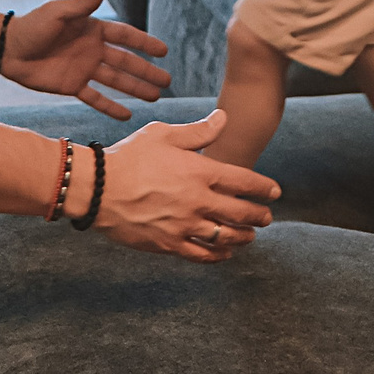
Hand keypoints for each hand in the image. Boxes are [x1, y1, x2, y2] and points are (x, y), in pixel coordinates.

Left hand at [1, 0, 171, 116]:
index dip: (145, 43)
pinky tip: (127, 114)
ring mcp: (84, 69)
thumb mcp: (60, 12)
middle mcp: (92, 49)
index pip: (125, 36)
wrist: (9, 50)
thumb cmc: (33, 26)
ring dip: (136, 88)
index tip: (164, 51)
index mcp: (93, 28)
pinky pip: (95, 97)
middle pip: (126, 62)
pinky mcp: (72, 85)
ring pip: (116, 80)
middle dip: (147, 71)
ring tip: (156, 97)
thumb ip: (85, 2)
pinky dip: (111, 106)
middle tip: (167, 81)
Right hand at [94, 110, 281, 261]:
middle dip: (259, 216)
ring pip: (225, 237)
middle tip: (267, 217)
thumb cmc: (130, 157)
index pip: (244, 182)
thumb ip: (198, 131)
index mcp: (199, 172)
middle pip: (241, 213)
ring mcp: (184, 225)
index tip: (275, 192)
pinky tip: (225, 253)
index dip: (264, 188)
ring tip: (251, 237)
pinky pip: (202, 255)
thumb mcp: (163, 135)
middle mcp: (197, 201)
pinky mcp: (169, 244)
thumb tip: (224, 118)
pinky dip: (218, 255)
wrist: (98, 189)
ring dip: (244, 238)